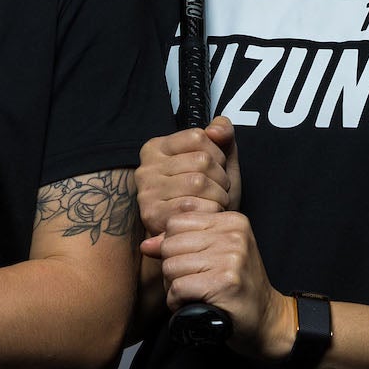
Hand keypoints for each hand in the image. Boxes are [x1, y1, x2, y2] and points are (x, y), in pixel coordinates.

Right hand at [136, 117, 238, 236]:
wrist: (196, 238)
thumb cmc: (208, 196)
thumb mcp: (219, 161)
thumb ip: (223, 135)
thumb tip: (217, 130)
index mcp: (157, 148)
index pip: (198, 137)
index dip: (218, 155)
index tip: (215, 170)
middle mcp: (145, 168)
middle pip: (201, 160)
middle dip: (221, 178)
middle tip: (218, 192)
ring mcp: (146, 192)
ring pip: (200, 182)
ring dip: (219, 196)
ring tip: (215, 203)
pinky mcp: (151, 216)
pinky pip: (194, 206)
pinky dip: (211, 212)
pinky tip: (207, 216)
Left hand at [144, 209, 287, 361]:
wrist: (266, 319)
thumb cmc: (237, 286)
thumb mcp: (214, 254)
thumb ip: (181, 243)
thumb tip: (146, 244)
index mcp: (232, 221)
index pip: (176, 222)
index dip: (172, 246)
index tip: (191, 264)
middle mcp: (234, 235)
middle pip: (170, 244)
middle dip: (171, 268)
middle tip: (191, 283)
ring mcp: (231, 258)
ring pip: (171, 267)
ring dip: (173, 287)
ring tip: (193, 294)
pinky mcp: (225, 283)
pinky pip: (178, 288)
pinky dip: (177, 302)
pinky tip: (192, 304)